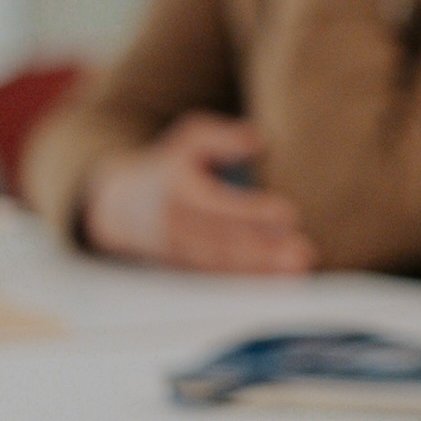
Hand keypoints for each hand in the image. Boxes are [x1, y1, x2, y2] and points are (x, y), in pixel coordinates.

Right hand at [81, 112, 315, 271]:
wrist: (120, 205)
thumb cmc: (170, 168)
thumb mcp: (190, 139)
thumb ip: (222, 138)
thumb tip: (257, 141)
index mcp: (176, 190)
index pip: (217, 205)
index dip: (251, 212)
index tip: (287, 214)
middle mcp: (174, 226)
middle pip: (220, 241)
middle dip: (262, 251)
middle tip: (300, 254)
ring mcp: (177, 251)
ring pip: (218, 264)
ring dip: (258, 271)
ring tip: (295, 270)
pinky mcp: (183, 269)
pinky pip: (215, 278)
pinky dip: (244, 282)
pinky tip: (275, 282)